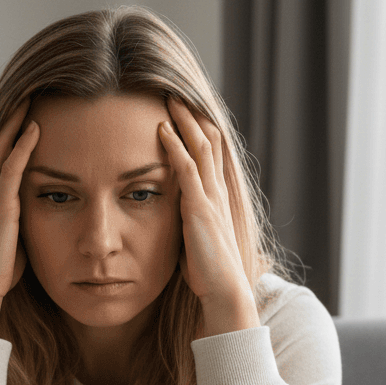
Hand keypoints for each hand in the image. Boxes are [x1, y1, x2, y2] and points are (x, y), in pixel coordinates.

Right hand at [0, 97, 39, 319]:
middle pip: (0, 144)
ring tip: (32, 96)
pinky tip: (35, 128)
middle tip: (29, 92)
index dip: (13, 134)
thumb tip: (41, 221)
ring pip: (3, 149)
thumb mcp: (15, 242)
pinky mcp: (0, 207)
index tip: (29, 113)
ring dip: (17, 122)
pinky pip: (11, 169)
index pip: (2, 158)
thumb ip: (24, 224)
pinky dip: (22, 146)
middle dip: (13, 117)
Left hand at [159, 98, 258, 332]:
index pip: (212, 154)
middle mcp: (218, 192)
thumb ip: (188, 223)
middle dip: (193, 115)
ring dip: (184, 121)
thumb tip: (175, 219)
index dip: (199, 130)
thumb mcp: (196, 240)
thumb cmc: (208, 274)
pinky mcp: (200, 208)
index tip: (184, 112)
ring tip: (168, 98)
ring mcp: (211, 198)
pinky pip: (187, 168)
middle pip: (210, 140)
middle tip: (175, 92)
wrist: (224, 291)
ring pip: (200, 146)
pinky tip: (161, 130)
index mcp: (218, 198)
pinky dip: (174, 146)